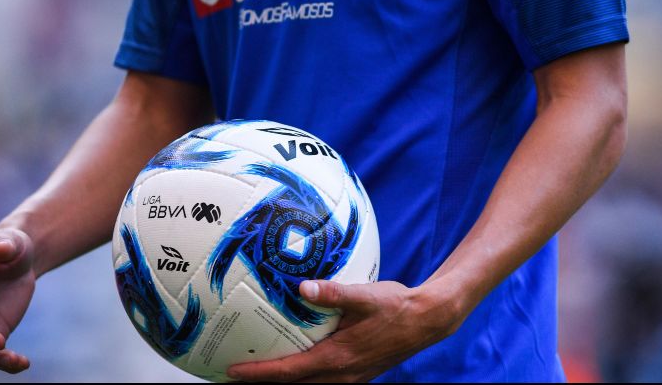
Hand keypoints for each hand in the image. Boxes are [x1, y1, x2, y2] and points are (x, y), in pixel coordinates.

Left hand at [227, 280, 460, 381]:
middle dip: (264, 383)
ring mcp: (350, 378)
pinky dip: (302, 377)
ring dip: (283, 382)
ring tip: (259, 372)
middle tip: (237, 374)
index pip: (289, 372)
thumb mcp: (366, 296)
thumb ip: (334, 293)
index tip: (234, 369)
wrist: (427, 321)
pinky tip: (296, 361)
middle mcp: (341, 375)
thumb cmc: (397, 307)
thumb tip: (304, 287)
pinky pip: (322, 382)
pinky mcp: (357, 374)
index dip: (259, 373)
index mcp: (337, 358)